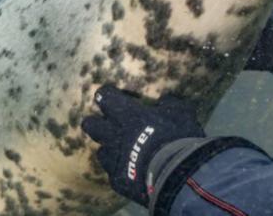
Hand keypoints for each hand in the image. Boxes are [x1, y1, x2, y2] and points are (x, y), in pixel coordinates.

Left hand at [81, 85, 204, 205]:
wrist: (175, 173)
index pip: (107, 98)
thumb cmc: (178, 136)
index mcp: (129, 115)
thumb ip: (169, 104)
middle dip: (94, 122)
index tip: (107, 93)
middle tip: (104, 122)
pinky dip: (122, 169)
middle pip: (91, 125)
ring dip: (110, 149)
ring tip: (120, 150)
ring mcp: (115, 159)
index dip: (106, 95)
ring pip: (102, 152)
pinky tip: (133, 170)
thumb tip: (164, 101)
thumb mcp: (181, 112)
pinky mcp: (119, 180)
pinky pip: (114, 173)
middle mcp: (115, 136)